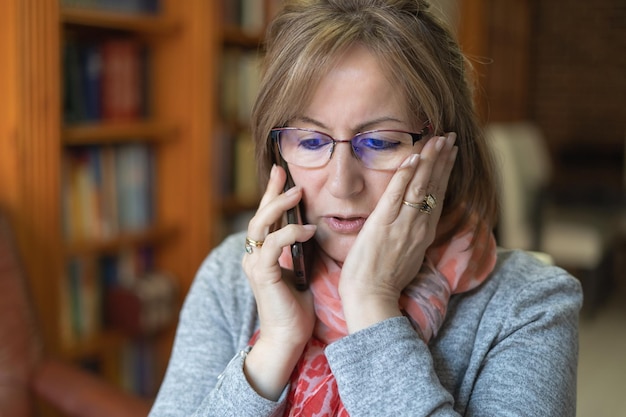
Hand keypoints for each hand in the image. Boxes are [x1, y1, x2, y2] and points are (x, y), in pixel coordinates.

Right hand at [240, 164, 316, 399]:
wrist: (288, 337)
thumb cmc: (297, 306)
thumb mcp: (301, 268)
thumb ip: (299, 248)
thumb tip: (313, 225)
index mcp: (262, 254)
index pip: (266, 218)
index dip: (271, 194)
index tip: (282, 174)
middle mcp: (253, 256)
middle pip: (258, 216)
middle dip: (271, 192)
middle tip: (283, 173)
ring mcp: (255, 265)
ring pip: (260, 226)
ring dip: (279, 206)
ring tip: (298, 193)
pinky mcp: (262, 275)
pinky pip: (273, 245)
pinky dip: (291, 233)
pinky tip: (310, 229)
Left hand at [339, 133, 457, 332]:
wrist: (371, 298)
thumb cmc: (384, 282)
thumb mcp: (406, 257)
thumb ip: (410, 237)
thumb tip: (412, 224)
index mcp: (423, 234)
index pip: (437, 196)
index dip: (444, 172)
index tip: (449, 153)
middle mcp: (418, 226)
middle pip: (434, 187)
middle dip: (442, 159)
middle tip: (449, 137)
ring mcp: (402, 224)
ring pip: (420, 187)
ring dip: (429, 160)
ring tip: (437, 139)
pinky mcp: (383, 224)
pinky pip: (397, 195)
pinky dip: (405, 176)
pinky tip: (412, 159)